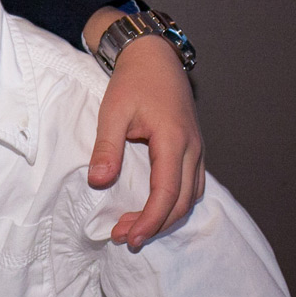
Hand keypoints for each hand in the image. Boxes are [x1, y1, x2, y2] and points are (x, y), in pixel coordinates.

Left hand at [88, 34, 204, 249]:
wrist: (154, 58)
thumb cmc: (132, 83)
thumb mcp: (112, 112)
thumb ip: (106, 148)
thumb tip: (99, 182)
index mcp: (174, 140)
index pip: (167, 192)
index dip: (150, 220)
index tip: (129, 237)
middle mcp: (193, 148)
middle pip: (182, 201)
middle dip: (155, 225)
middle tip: (124, 237)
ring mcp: (197, 149)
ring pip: (191, 196)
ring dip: (166, 217)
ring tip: (135, 228)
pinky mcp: (193, 149)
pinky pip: (192, 185)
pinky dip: (176, 203)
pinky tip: (155, 209)